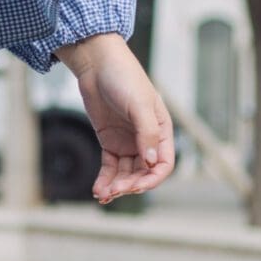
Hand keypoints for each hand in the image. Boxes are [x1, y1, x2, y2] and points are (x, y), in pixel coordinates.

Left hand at [56, 34, 175, 204]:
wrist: (97, 65)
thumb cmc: (123, 78)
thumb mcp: (138, 104)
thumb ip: (146, 132)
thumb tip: (151, 161)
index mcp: (162, 131)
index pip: (163, 164)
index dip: (152, 179)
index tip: (135, 186)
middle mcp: (146, 139)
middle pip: (143, 172)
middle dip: (130, 185)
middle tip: (114, 191)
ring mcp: (127, 142)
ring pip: (126, 173)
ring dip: (116, 186)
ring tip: (103, 195)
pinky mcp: (109, 142)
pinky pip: (110, 167)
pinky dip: (105, 179)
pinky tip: (98, 190)